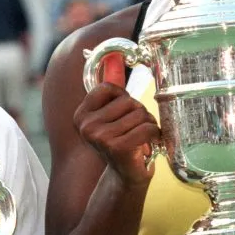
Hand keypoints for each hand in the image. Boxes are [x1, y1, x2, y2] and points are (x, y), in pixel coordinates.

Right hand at [75, 53, 159, 188]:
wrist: (125, 178)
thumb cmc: (122, 143)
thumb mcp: (113, 114)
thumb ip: (111, 87)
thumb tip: (112, 57)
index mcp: (80, 115)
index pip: (109, 88)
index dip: (123, 100)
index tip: (121, 118)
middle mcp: (86, 126)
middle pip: (128, 101)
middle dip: (138, 114)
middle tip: (133, 132)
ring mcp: (100, 137)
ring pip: (140, 114)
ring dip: (147, 126)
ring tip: (139, 140)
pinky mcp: (117, 147)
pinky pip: (147, 127)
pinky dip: (154, 135)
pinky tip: (146, 146)